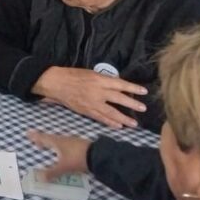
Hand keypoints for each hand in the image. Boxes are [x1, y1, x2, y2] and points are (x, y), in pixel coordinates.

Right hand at [26, 130, 91, 181]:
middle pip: (51, 139)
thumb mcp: (63, 167)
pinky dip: (63, 148)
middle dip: (44, 141)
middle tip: (37, 143)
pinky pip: (68, 145)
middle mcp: (65, 140)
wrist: (98, 155)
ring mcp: (74, 142)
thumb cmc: (77, 159)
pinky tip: (65, 153)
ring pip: (60, 142)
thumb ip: (52, 173)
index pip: (43, 138)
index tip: (28, 133)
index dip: (35, 137)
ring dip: (54, 144)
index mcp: (57, 142)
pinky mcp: (82, 146)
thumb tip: (39, 178)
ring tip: (51, 148)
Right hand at [32, 66, 147, 128]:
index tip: (144, 91)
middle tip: (143, 108)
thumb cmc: (72, 75)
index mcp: (99, 79)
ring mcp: (92, 103)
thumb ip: (103, 79)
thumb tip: (117, 84)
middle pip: (119, 99)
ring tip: (134, 123)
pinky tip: (118, 126)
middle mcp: (98, 92)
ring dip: (124, 118)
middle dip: (132, 104)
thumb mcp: (90, 72)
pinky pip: (100, 118)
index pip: (120, 84)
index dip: (132, 88)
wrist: (55, 83)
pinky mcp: (86, 111)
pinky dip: (110, 123)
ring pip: (111, 112)